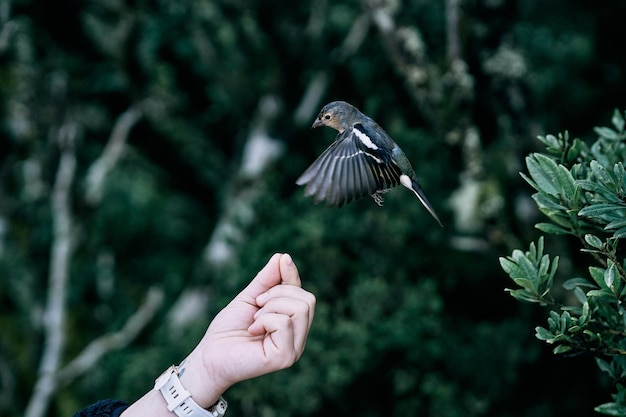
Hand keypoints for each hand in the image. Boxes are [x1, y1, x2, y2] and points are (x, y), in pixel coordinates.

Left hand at [180, 253, 315, 407]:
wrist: (210, 354)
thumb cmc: (229, 329)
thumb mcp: (250, 297)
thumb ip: (268, 280)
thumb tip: (283, 257)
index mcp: (293, 325)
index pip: (304, 295)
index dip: (293, 275)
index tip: (281, 259)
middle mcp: (298, 337)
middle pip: (307, 300)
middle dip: (278, 293)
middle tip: (257, 306)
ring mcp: (294, 349)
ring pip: (299, 309)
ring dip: (271, 307)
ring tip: (255, 320)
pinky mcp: (285, 357)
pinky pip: (284, 323)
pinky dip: (265, 320)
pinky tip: (253, 331)